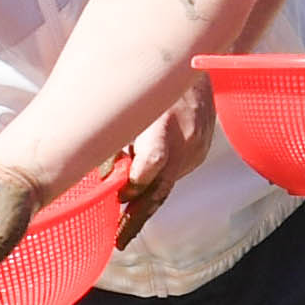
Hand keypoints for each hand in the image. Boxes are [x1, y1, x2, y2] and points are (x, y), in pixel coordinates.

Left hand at [114, 83, 212, 244]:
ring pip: (166, 185)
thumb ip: (119, 139)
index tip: (116, 198)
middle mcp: (184, 143)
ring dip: (145, 203)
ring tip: (124, 225)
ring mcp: (196, 150)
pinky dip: (157, 185)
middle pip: (159, 189)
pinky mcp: (200, 153)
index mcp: (165, 127)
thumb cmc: (155, 81)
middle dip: (137, 217)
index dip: (131, 186)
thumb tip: (104, 174)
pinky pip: (174, 175)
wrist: (199, 65)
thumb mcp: (131, 104)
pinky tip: (142, 195)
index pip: (150, 166)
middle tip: (119, 239)